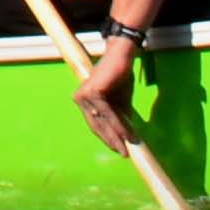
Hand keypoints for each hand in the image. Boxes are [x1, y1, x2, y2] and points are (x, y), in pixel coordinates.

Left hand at [73, 30, 140, 152]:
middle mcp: (81, 99)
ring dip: (117, 136)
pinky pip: (108, 114)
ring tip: (127, 148)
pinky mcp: (94, 92)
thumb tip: (126, 136)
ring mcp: (85, 95)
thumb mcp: (120, 102)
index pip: (95, 124)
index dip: (106, 138)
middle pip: (97, 126)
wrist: (122, 56)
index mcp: (84, 101)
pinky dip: (119, 126)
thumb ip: (119, 117)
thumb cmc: (119, 77)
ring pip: (103, 122)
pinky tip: (128, 135)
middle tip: (124, 154)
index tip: (118, 149)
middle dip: (111, 141)